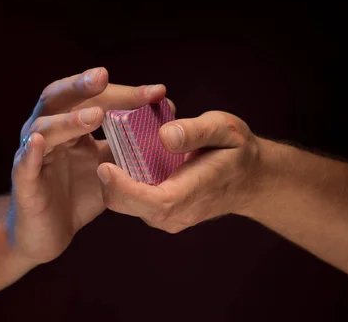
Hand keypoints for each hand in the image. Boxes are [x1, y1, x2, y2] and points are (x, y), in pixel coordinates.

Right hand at [9, 67, 167, 261]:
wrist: (49, 234)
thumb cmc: (78, 194)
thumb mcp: (109, 166)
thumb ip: (128, 145)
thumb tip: (163, 123)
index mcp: (69, 124)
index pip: (93, 98)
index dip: (123, 93)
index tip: (156, 92)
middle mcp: (48, 132)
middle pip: (58, 98)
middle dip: (80, 86)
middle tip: (103, 76)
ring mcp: (32, 155)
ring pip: (44, 128)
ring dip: (69, 120)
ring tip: (95, 116)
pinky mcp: (24, 183)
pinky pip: (23, 164)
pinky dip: (29, 152)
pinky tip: (38, 142)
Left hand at [97, 111, 269, 232]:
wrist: (250, 179)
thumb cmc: (237, 150)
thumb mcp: (225, 129)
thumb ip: (197, 131)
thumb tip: (165, 135)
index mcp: (194, 193)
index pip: (154, 201)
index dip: (126, 187)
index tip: (105, 165)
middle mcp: (176, 214)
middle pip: (129, 205)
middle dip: (108, 180)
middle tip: (97, 147)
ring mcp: (167, 218)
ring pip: (125, 204)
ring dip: (112, 180)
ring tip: (108, 147)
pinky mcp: (161, 214)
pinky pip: (132, 201)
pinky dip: (121, 182)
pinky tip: (122, 158)